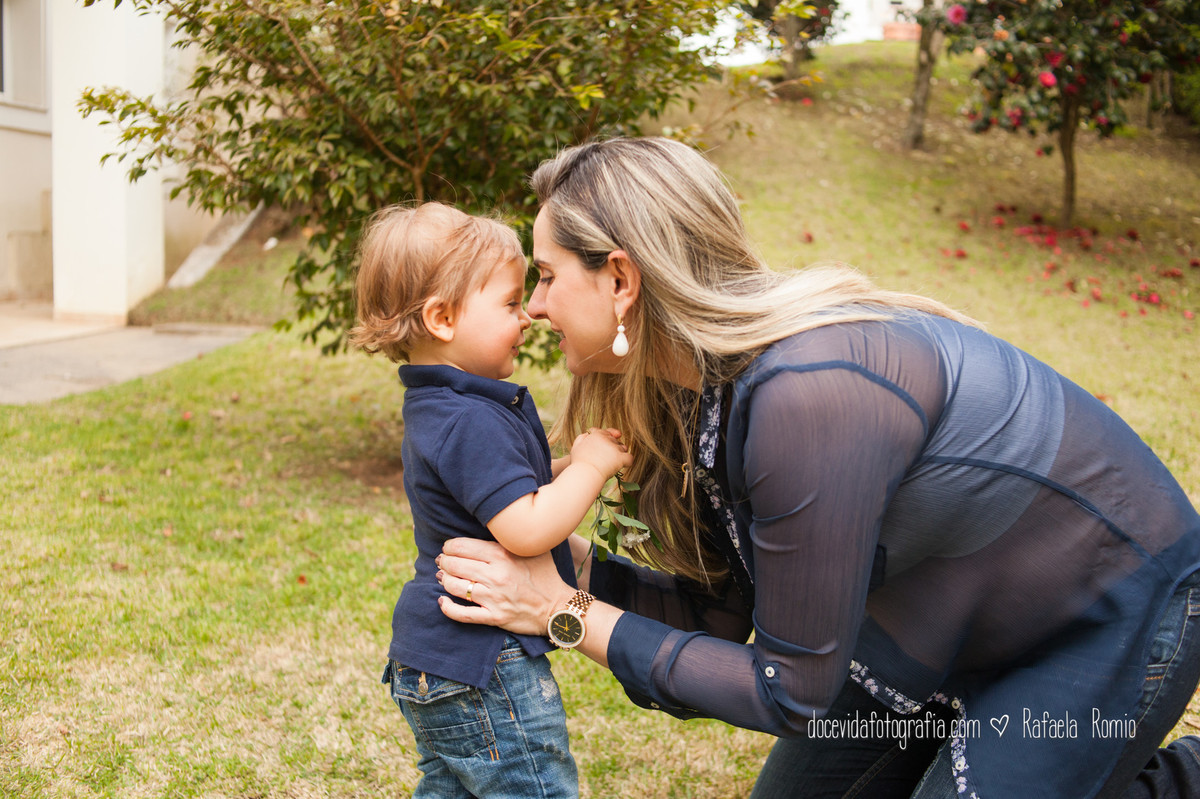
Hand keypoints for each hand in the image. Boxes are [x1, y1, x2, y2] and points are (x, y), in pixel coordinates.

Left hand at [437, 538, 575, 635]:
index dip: (449, 546)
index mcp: (503, 554)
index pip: (462, 546)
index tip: (448, 548)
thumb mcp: (533, 549)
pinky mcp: (494, 617)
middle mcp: (496, 575)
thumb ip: (513, 537)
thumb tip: (497, 524)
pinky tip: (442, 601)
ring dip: (444, 581)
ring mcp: (494, 597)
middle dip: (444, 562)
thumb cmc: (546, 575)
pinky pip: (462, 614)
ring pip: (455, 586)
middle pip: (455, 564)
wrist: (559, 607)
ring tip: (443, 577)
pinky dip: (448, 608)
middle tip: (443, 561)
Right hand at [570, 427, 631, 480]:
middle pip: (615, 441)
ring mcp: (614, 448)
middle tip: (605, 459)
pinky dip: (627, 462)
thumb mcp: (576, 447)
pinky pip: (629, 458)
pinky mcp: (620, 458)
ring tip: (612, 463)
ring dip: (620, 454)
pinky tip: (622, 466)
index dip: (608, 438)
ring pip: (623, 448)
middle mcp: (607, 439)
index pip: (606, 432)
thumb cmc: (578, 463)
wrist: (584, 474)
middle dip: (612, 448)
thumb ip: (582, 438)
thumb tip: (588, 434)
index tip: (608, 444)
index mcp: (596, 435)